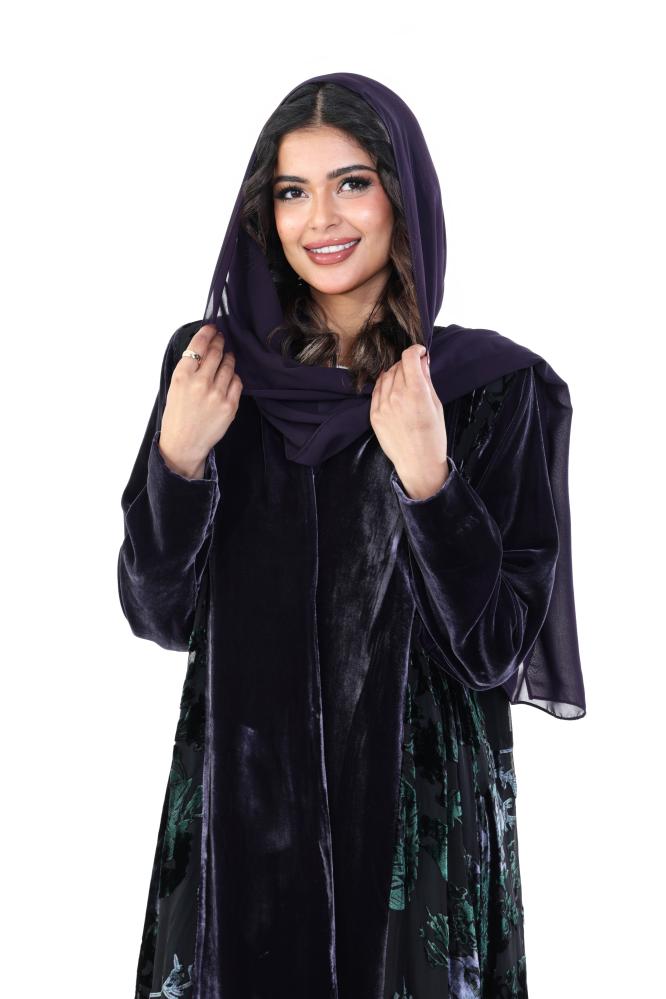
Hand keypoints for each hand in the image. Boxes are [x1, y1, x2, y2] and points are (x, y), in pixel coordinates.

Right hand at [159, 323, 242, 478]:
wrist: (183, 444)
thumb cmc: (177, 416)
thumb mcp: (174, 388)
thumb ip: (188, 370)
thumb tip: (203, 349)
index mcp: (182, 377)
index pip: (198, 346)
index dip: (207, 333)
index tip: (212, 328)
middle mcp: (200, 383)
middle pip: (216, 352)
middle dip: (220, 342)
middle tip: (222, 338)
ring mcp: (217, 394)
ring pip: (229, 365)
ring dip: (228, 358)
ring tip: (226, 356)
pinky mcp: (230, 406)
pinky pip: (237, 382)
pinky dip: (234, 377)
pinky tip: (229, 377)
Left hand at [370, 344, 448, 499]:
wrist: (418, 463)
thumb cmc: (433, 436)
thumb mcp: (436, 405)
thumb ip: (427, 380)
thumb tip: (423, 361)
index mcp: (416, 392)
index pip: (409, 358)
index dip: (415, 350)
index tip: (420, 352)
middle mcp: (396, 396)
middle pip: (398, 366)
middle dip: (408, 365)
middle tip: (416, 371)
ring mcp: (382, 406)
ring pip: (386, 376)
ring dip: (396, 373)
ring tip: (406, 382)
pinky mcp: (374, 415)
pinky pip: (376, 391)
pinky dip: (385, 386)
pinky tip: (394, 391)